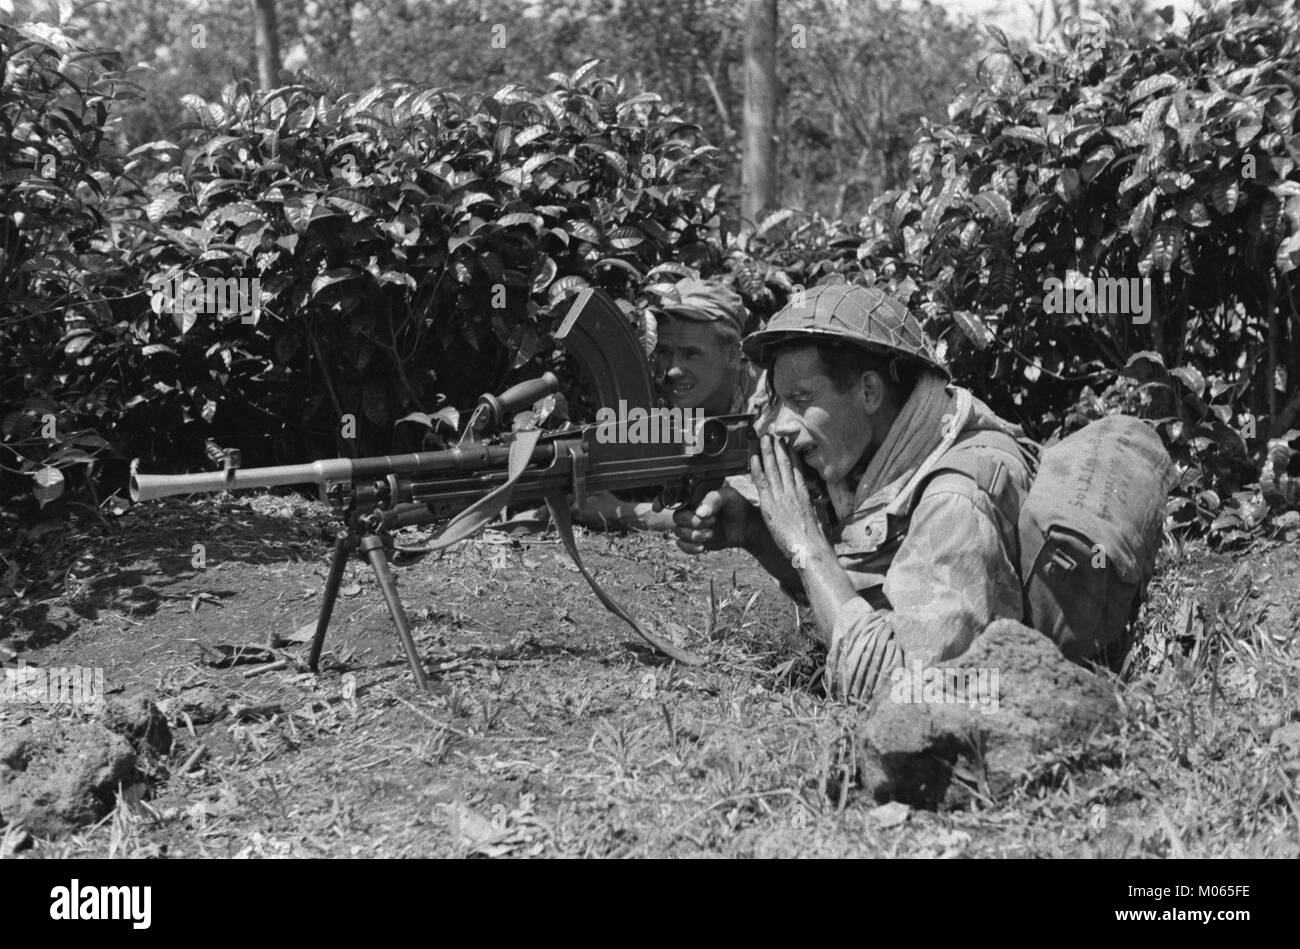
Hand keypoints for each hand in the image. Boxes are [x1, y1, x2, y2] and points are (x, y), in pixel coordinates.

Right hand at [673, 485, 751, 553]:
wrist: (746, 526)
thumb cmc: (737, 506)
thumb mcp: (728, 496)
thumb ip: (713, 499)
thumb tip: (699, 512)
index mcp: (695, 498)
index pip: (679, 503)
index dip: (688, 511)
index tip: (705, 515)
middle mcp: (690, 511)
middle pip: (677, 519)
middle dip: (693, 524)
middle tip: (712, 523)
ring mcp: (691, 527)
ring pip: (679, 533)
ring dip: (694, 536)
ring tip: (711, 534)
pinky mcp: (694, 540)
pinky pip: (682, 545)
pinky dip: (690, 548)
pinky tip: (702, 547)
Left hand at [751, 434, 825, 561]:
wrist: (809, 549)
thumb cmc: (811, 542)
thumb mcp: (813, 522)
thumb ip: (807, 512)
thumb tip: (807, 511)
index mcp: (804, 496)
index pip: (797, 470)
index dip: (792, 455)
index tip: (788, 444)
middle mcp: (793, 492)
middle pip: (787, 464)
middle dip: (780, 447)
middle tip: (774, 433)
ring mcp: (782, 496)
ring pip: (774, 469)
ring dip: (768, 452)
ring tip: (764, 438)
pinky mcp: (770, 504)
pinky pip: (763, 482)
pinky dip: (758, 468)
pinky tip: (753, 458)